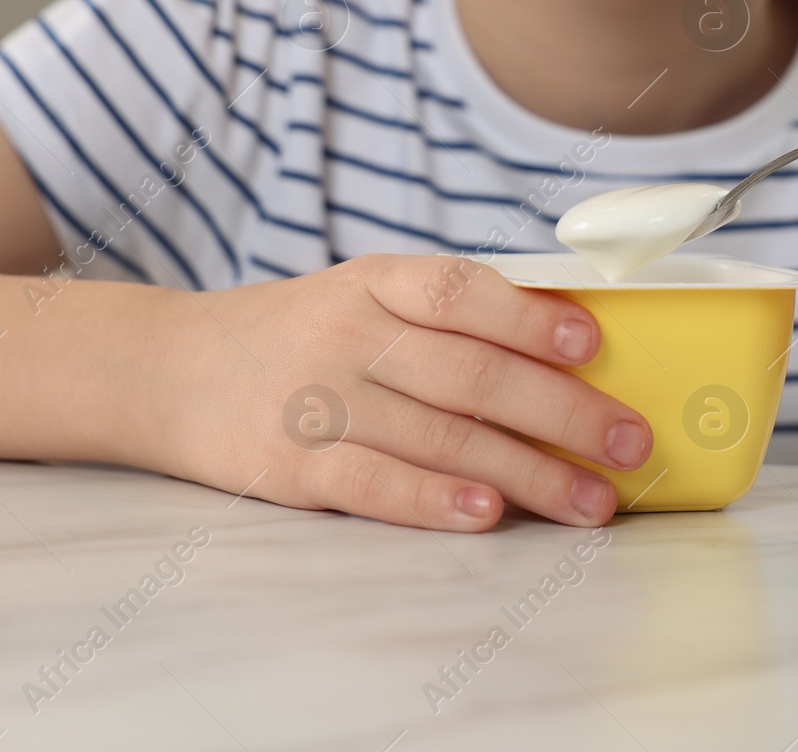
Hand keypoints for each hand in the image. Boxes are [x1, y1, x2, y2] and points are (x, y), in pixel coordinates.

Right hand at [142, 255, 652, 531]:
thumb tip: (564, 347)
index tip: (593, 345)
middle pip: (471, 375)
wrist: (167, 370)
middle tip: (630, 443)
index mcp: (373, 281)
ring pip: (442, 438)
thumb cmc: (295, 334)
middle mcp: (348, 335)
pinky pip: (377, 486)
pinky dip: (437, 502)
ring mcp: (318, 402)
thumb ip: (442, 315)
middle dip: (564, 413)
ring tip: (591, 501)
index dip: (531, 318)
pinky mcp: (294, 469)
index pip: (461, 292)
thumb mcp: (358, 294)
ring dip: (529, 475)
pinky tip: (491, 516)